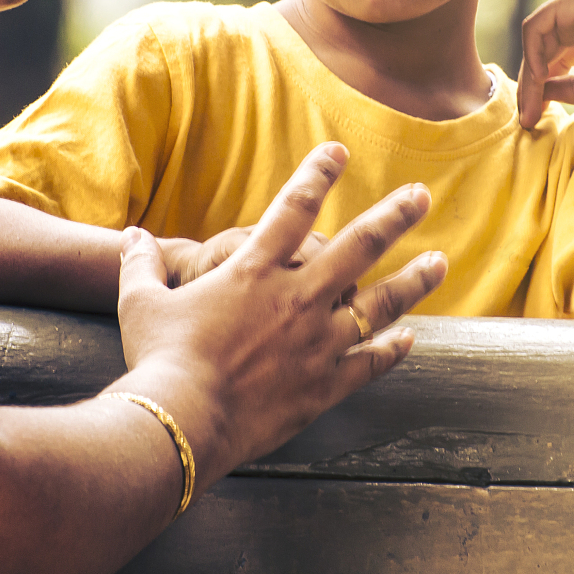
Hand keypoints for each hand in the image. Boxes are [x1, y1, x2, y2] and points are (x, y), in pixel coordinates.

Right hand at [113, 143, 446, 478]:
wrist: (182, 421)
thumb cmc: (157, 358)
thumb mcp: (139, 302)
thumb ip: (139, 263)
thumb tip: (132, 235)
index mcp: (254, 271)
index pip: (293, 208)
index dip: (318, 174)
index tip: (339, 152)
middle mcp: (296, 299)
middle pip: (357, 246)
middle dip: (393, 215)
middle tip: (420, 195)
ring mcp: (316, 343)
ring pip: (379, 304)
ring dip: (413, 280)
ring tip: (441, 261)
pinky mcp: (323, 386)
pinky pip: (368, 364)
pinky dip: (391, 352)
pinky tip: (410, 340)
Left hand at [515, 0, 573, 128]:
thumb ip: (566, 88)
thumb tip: (537, 96)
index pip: (552, 61)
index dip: (539, 89)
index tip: (532, 118)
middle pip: (541, 53)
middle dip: (530, 86)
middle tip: (526, 118)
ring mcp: (572, 8)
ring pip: (535, 42)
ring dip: (530, 75)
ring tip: (532, 103)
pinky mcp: (570, 2)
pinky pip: (537, 28)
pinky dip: (533, 53)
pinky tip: (540, 77)